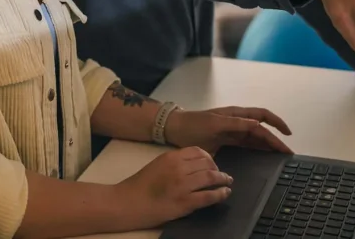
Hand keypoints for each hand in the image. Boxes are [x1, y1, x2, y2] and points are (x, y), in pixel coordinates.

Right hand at [117, 146, 232, 226]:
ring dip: (223, 179)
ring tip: (227, 181)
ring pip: (211, 178)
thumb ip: (175, 162)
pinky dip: (220, 194)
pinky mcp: (185, 202)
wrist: (128, 202)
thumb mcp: (158, 164)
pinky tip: (225, 193)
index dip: (209, 157)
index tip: (213, 162)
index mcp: (172, 157)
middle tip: (222, 174)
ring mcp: (183, 185)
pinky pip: (208, 196)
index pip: (198, 151)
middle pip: (207, 163)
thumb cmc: (140, 184)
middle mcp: (179, 168)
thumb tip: (194, 165)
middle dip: (218, 168)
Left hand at [165, 106, 292, 154]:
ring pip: (255, 137)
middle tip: (287, 153)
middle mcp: (237, 122)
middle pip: (262, 129)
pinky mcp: (227, 140)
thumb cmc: (193, 125)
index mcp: (236, 115)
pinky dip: (257, 148)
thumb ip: (235, 124)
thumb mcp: (214, 124)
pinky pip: (246, 144)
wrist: (175, 129)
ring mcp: (232, 131)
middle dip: (275, 139)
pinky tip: (263, 156)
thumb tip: (256, 124)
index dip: (276, 125)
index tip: (287, 135)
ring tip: (279, 156)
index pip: (262, 119)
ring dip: (268, 145)